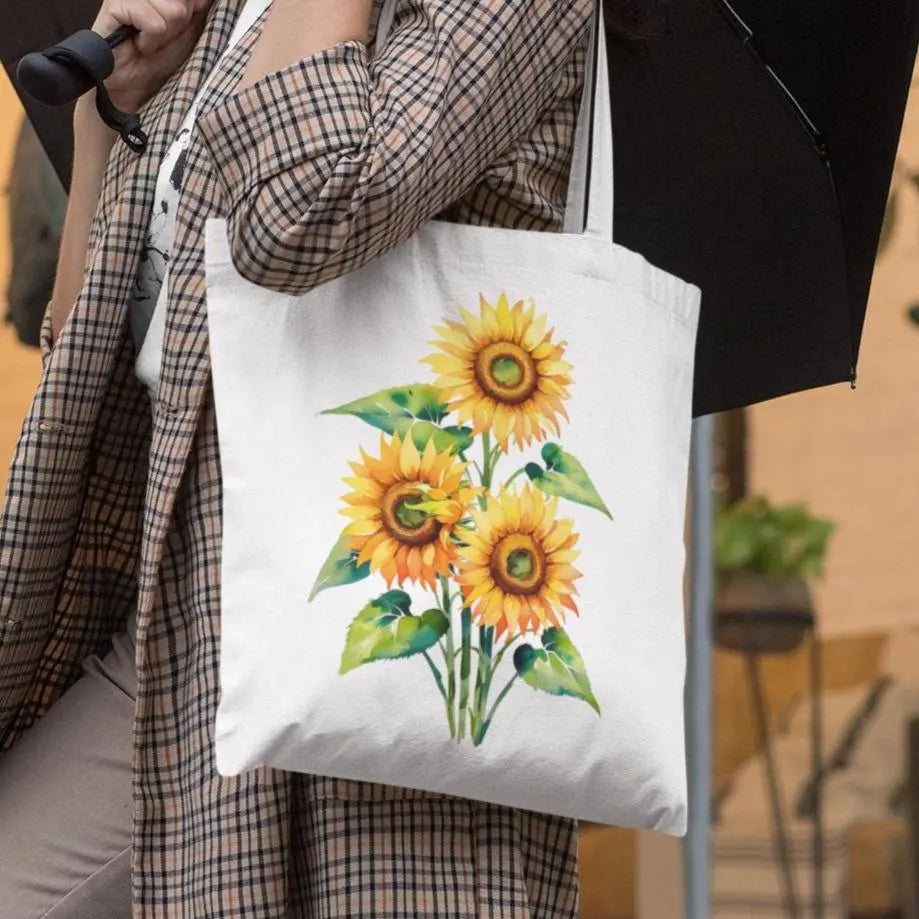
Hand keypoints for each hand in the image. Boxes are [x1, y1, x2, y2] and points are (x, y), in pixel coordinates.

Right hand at [91, 0, 214, 110]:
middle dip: (180, 25)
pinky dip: (151, 42)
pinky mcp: (115, 4)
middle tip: (162, 37)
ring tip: (151, 41)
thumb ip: (196, 7)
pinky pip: (155, 24)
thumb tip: (206, 0)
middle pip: (184, 3)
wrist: (133, 85)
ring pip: (173, 11)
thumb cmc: (159, 59)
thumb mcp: (188, 30)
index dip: (193, 12)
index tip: (180, 28)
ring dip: (165, 34)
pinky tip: (140, 45)